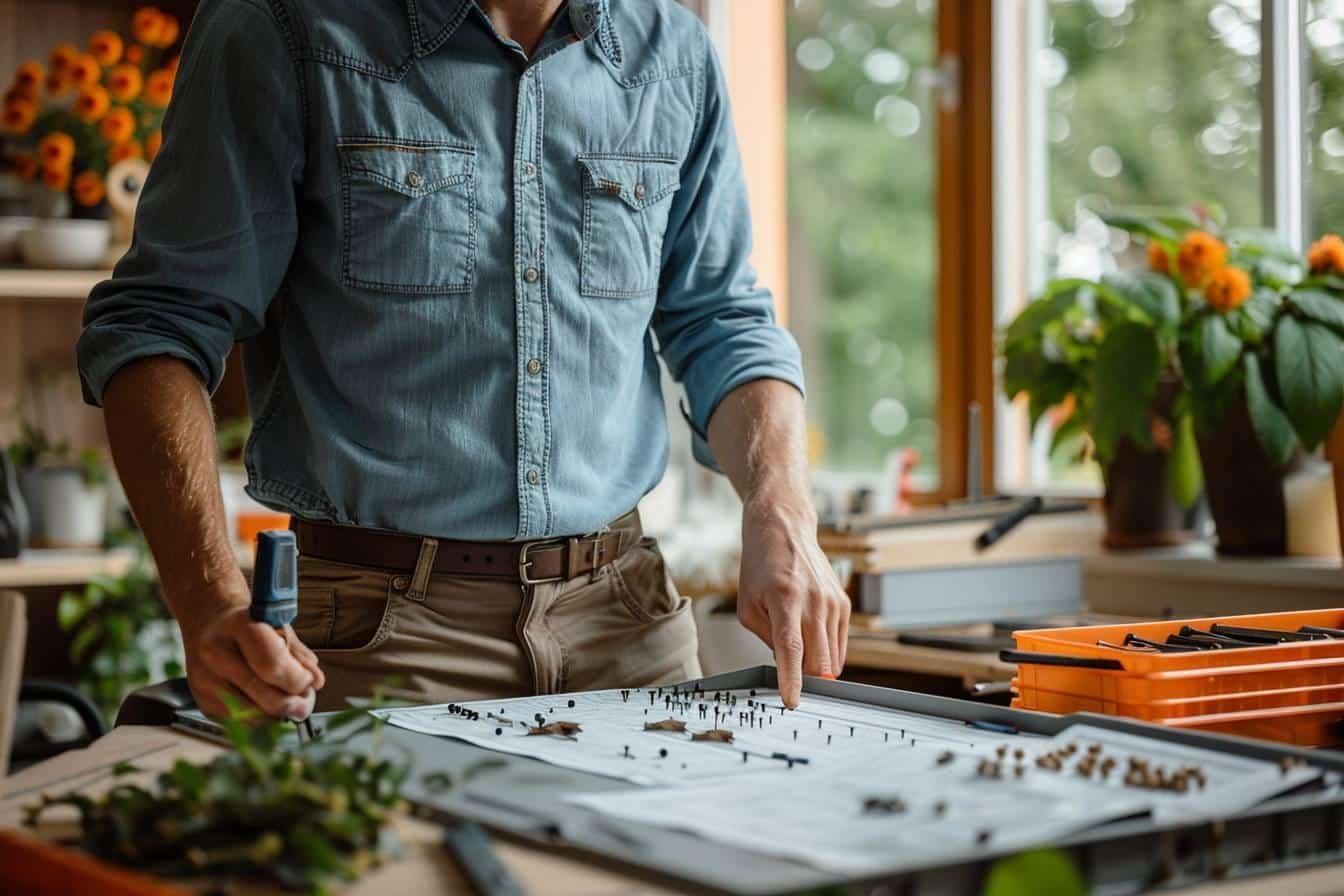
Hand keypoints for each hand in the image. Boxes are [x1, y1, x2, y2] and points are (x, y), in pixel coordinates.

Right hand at [181, 602, 324, 720]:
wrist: (210, 624)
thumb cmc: (249, 625)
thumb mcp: (278, 626)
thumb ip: (298, 655)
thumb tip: (315, 681)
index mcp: (238, 626)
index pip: (272, 663)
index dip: (297, 680)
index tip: (310, 682)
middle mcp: (215, 653)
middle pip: (263, 695)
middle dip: (293, 703)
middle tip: (306, 702)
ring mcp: (205, 680)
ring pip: (252, 714)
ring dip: (278, 714)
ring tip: (288, 701)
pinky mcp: (202, 701)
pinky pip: (240, 722)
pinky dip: (260, 718)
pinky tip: (266, 704)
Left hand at [735, 498, 850, 707]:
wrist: (785, 531)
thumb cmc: (760, 567)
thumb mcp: (748, 605)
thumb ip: (766, 638)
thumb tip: (787, 666)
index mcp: (785, 600)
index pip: (791, 649)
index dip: (792, 679)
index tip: (793, 702)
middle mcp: (814, 601)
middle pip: (817, 660)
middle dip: (805, 679)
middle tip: (792, 680)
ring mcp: (833, 603)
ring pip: (832, 658)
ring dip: (814, 665)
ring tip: (796, 644)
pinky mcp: (844, 604)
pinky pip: (839, 645)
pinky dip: (825, 652)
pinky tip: (809, 637)